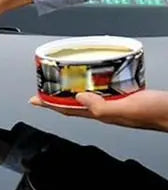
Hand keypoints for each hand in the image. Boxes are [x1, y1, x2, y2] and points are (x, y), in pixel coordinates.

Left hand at [30, 90, 167, 131]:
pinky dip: (91, 81)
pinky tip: (91, 74)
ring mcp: (115, 103)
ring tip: (60, 78)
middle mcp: (106, 110)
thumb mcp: (127, 108)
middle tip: (43, 86)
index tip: (33, 100)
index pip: (69, 110)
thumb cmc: (156, 112)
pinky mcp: (125, 95)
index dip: (50, 105)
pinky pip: (101, 88)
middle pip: (74, 103)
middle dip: (56, 96)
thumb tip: (78, 98)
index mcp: (103, 114)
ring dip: (71, 88)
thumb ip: (103, 107)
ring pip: (86, 95)